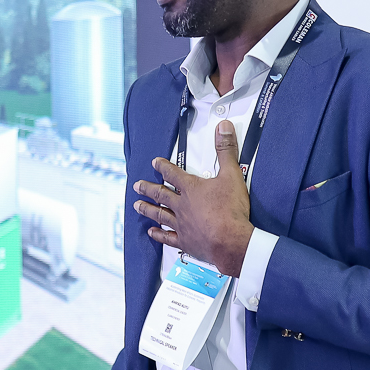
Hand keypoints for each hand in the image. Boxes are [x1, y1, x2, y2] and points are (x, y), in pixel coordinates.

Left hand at [133, 120, 254, 275]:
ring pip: (160, 214)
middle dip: (148, 188)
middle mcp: (182, 206)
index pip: (173, 173)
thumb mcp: (232, 174)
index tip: (155, 163)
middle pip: (161, 194)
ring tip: (137, 205)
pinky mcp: (186, 241)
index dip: (163, 166)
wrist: (230, 241)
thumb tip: (223, 128)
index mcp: (192, 189)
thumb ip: (226, 150)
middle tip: (137, 185)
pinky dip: (159, 235)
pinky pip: (168, 237)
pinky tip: (152, 233)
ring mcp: (182, 224)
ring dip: (147, 209)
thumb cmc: (231, 211)